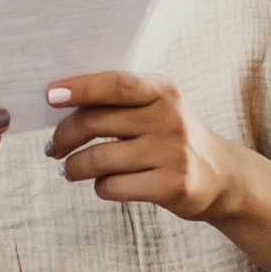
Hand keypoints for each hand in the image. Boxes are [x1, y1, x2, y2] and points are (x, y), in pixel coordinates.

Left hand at [45, 71, 253, 221]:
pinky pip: (113, 187)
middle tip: (53, 147)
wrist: (221, 176)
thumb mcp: (155, 107)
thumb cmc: (170, 137)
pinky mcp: (172, 186)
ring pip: (99, 159)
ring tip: (69, 169)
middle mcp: (169, 119)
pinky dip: (100, 187)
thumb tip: (58, 100)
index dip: (80, 88)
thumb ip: (118, 101)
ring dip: (74, 167)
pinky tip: (104, 184)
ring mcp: (173, 154)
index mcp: (162, 91)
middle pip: (96, 122)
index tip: (50, 96)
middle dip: (64, 135)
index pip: (116, 84)